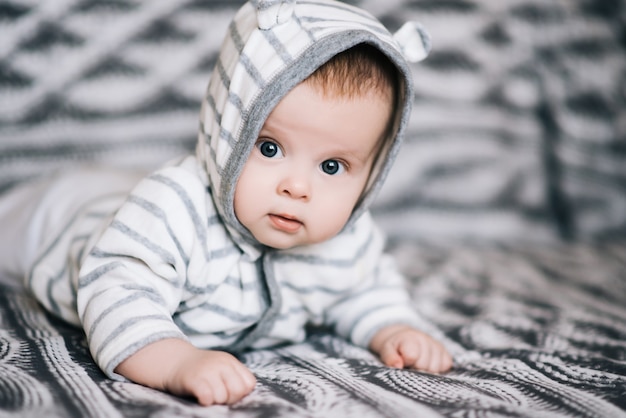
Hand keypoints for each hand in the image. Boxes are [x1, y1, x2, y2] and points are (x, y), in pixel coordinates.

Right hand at [115, 339, 255, 405]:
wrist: (171, 361)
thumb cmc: (199, 371)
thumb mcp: (220, 368)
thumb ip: (234, 377)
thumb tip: (243, 394)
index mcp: (230, 361)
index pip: (249, 384)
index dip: (240, 393)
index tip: (227, 392)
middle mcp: (221, 363)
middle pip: (238, 391)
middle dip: (229, 399)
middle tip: (216, 396)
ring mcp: (208, 370)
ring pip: (222, 397)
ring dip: (214, 401)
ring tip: (205, 394)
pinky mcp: (194, 379)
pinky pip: (208, 397)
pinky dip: (205, 401)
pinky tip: (200, 397)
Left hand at [369, 324, 452, 373]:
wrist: (404, 338)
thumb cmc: (395, 347)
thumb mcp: (386, 350)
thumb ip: (389, 357)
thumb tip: (398, 365)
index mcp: (410, 338)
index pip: (413, 356)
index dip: (407, 363)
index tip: (402, 362)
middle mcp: (425, 339)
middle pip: (424, 366)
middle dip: (415, 368)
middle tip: (409, 364)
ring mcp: (437, 345)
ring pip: (435, 368)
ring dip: (426, 370)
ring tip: (417, 364)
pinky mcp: (445, 352)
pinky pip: (446, 366)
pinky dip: (438, 368)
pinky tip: (428, 364)